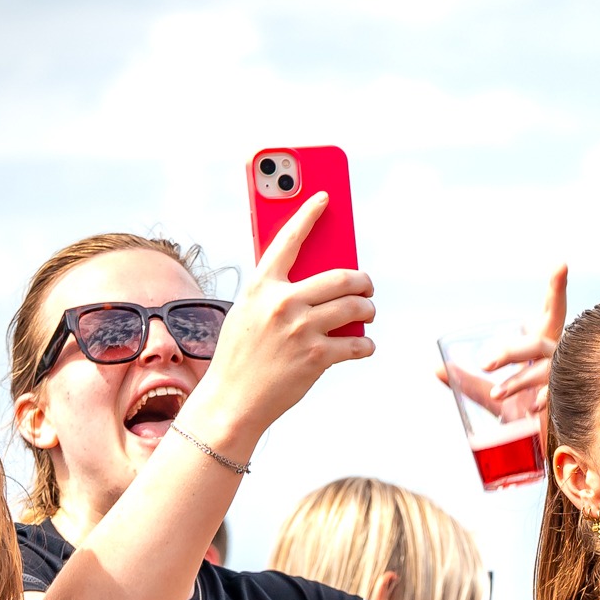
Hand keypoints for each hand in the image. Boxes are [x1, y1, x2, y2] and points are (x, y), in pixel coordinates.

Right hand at [184, 192, 376, 445]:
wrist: (232, 402)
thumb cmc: (239, 358)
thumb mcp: (246, 314)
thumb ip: (274, 294)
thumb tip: (314, 283)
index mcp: (260, 286)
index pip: (289, 238)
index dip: (309, 213)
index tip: (325, 197)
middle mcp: (282, 302)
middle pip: (341, 276)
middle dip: (361, 281)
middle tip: (365, 286)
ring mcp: (301, 329)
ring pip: (355, 307)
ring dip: (368, 310)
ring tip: (367, 313)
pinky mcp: (317, 357)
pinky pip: (357, 344)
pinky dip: (366, 345)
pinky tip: (364, 346)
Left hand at [436, 264, 568, 423]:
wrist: (544, 447)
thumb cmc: (522, 413)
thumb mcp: (492, 396)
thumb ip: (468, 383)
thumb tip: (436, 369)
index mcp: (543, 345)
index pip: (553, 311)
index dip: (557, 288)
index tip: (561, 263)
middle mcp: (557, 356)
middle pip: (536, 343)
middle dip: (509, 352)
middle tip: (485, 363)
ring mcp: (565, 377)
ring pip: (543, 368)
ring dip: (517, 380)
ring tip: (496, 393)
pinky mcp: (569, 400)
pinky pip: (557, 395)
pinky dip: (543, 398)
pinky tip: (533, 407)